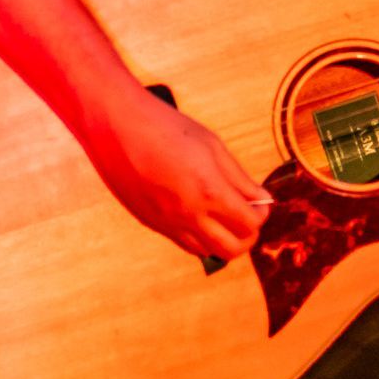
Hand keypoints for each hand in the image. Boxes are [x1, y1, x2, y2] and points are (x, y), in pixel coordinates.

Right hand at [77, 89, 269, 261]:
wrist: (117, 126)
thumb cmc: (167, 128)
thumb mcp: (212, 146)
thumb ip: (239, 178)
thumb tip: (261, 199)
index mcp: (209, 191)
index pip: (249, 223)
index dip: (261, 214)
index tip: (259, 202)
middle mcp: (188, 215)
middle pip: (232, 249)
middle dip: (247, 236)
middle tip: (247, 216)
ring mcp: (167, 223)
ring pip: (207, 252)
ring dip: (223, 240)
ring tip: (224, 217)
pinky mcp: (150, 223)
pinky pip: (183, 243)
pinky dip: (199, 237)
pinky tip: (200, 215)